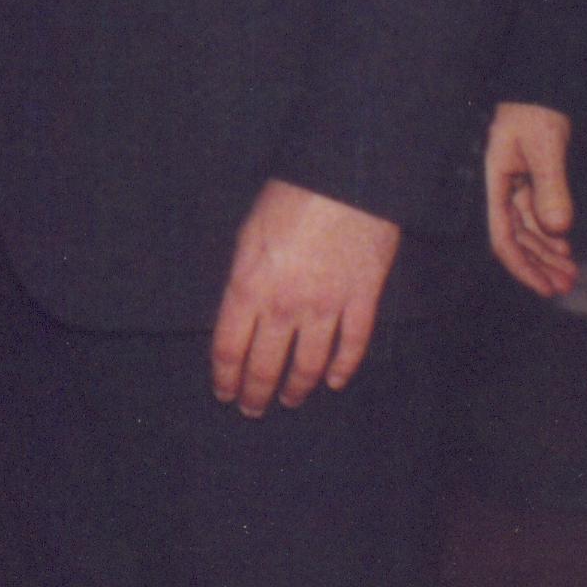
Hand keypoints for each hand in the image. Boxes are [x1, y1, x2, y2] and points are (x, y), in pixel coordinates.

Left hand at [210, 179, 401, 415]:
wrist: (345, 177)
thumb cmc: (288, 196)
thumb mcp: (247, 234)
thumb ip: (243, 277)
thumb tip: (240, 311)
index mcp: (249, 286)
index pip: (230, 348)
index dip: (226, 376)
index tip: (223, 393)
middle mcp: (285, 305)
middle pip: (266, 363)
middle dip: (256, 392)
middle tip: (252, 409)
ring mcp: (327, 307)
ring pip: (308, 364)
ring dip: (297, 388)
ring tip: (290, 400)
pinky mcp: (363, 300)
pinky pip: (351, 346)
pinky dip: (341, 368)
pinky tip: (333, 381)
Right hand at [484, 102, 580, 300]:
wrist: (538, 86)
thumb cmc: (535, 110)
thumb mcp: (545, 146)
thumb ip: (551, 186)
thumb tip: (558, 229)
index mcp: (494, 181)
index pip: (503, 235)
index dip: (522, 265)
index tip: (543, 287)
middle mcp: (500, 189)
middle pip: (515, 238)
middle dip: (538, 265)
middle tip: (564, 286)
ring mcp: (514, 186)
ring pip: (527, 230)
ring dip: (546, 253)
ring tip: (569, 273)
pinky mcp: (528, 181)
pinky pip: (536, 216)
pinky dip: (550, 234)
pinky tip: (565, 246)